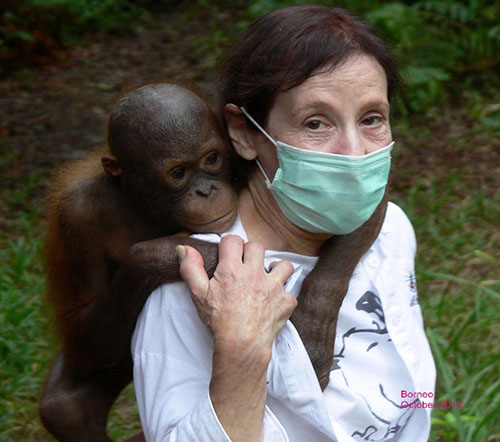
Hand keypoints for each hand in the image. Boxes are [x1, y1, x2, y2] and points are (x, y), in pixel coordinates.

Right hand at [177, 235, 295, 354]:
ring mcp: (273, 287)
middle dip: (250, 254)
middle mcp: (255, 274)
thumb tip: (184, 248)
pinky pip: (290, 291)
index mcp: (232, 269)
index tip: (228, 255)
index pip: (233, 240)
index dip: (229, 246)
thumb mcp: (198, 294)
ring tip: (266, 278)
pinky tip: (273, 300)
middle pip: (257, 247)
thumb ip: (191, 268)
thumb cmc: (219, 321)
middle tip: (244, 267)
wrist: (241, 346)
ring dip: (275, 269)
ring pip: (283, 265)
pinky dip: (283, 295)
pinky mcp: (286, 301)